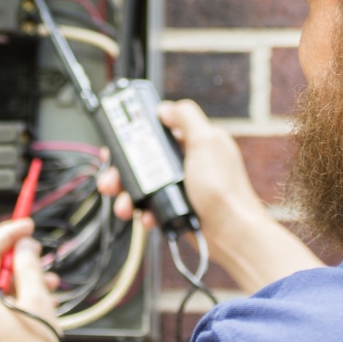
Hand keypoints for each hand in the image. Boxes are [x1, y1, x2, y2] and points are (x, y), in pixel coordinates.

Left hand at [0, 219, 60, 341]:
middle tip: (37, 252)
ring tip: (45, 283)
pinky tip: (32, 300)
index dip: (10, 232)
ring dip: (15, 279)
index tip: (26, 224)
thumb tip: (24, 247)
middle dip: (15, 257)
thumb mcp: (37, 302)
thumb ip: (28, 267)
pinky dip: (8, 297)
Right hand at [96, 98, 265, 230]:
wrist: (230, 233)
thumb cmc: (224, 190)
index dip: (136, 132)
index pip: (159, 129)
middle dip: (123, 169)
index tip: (118, 137)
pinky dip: (142, 210)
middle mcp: (186, 161)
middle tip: (111, 177)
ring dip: (127, 193)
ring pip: (141, 183)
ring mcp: (179, 185)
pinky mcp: (174, 206)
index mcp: (195, 141)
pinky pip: (149, 204)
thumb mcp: (206, 142)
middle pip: (143, 158)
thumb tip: (166, 108)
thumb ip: (187, 118)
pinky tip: (145, 216)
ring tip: (123, 203)